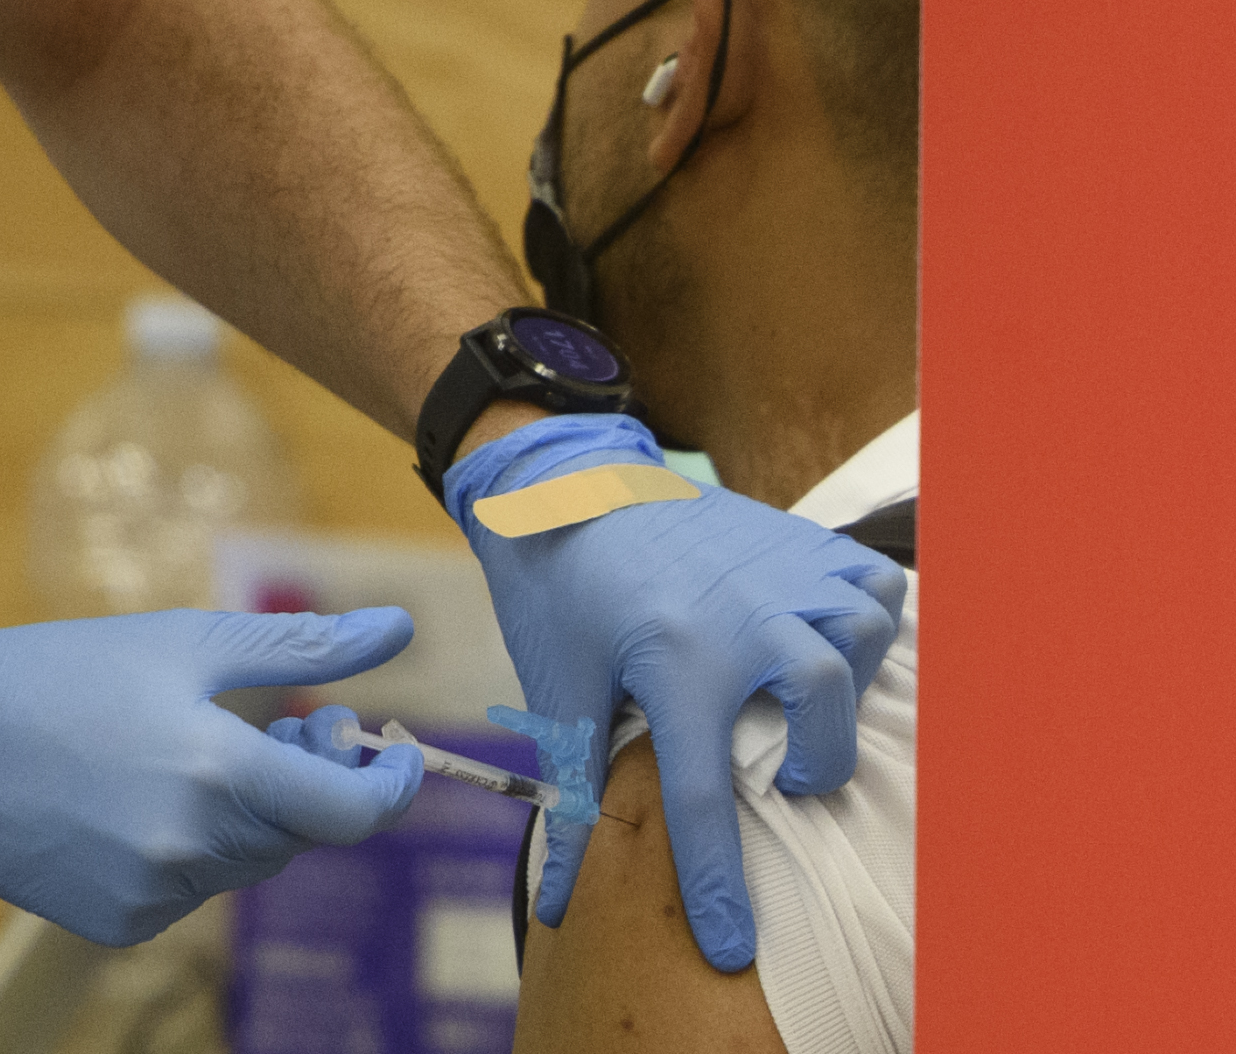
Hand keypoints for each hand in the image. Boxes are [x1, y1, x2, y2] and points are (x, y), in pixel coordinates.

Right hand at [0, 605, 425, 946]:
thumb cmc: (61, 671)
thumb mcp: (184, 641)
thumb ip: (301, 648)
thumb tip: (401, 627)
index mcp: (219, 772)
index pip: (352, 813)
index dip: (391, 786)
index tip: (394, 752)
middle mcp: (192, 847)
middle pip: (296, 834)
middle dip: (303, 781)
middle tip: (280, 726)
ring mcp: (152, 894)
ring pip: (239, 864)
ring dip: (242, 815)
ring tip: (191, 752)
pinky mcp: (116, 922)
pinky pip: (185, 892)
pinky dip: (184, 850)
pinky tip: (134, 798)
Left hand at [444, 414, 907, 970]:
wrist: (564, 483)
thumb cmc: (559, 595)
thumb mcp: (558, 691)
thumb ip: (572, 796)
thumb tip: (561, 903)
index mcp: (672, 661)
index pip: (703, 798)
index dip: (718, 885)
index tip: (733, 950)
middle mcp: (742, 616)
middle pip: (824, 706)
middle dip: (816, 763)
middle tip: (781, 776)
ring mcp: (780, 572)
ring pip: (860, 636)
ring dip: (841, 681)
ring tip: (797, 698)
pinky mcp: (800, 543)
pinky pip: (876, 582)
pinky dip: (870, 616)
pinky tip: (830, 640)